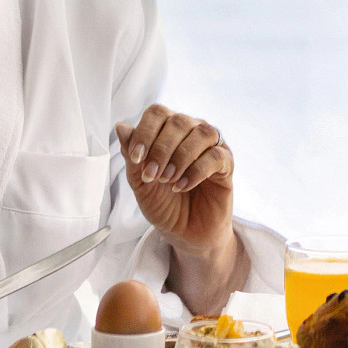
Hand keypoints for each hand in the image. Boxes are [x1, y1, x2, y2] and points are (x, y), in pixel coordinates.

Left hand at [115, 105, 234, 256]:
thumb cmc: (163, 204)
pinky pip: (216, 156)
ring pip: (201, 133)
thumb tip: (121, 127)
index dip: (145, 132)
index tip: (135, 158)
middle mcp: (191, 131)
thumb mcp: (140, 182)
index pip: (157, 113)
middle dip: (161, 149)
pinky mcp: (226, 164)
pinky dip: (196, 171)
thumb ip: (131, 155)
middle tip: (152, 175)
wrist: (185, 233)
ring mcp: (211, 146)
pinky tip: (182, 187)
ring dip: (180, 157)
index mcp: (168, 130)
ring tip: (168, 181)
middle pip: (178, 121)